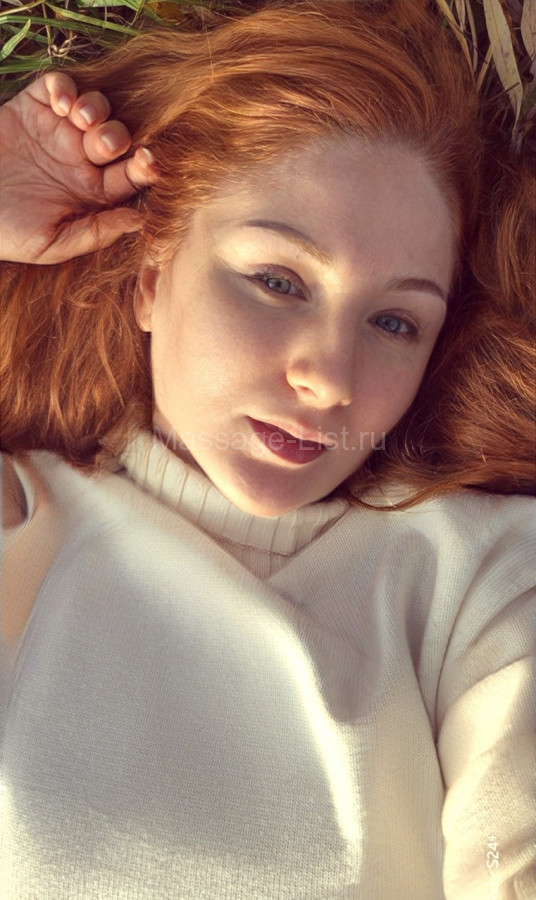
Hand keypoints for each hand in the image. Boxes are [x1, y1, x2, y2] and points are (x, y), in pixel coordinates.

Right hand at [0, 72, 155, 263]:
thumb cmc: (8, 233)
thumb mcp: (52, 245)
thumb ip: (94, 233)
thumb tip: (138, 221)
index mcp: (95, 192)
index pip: (132, 175)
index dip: (146, 167)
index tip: (148, 162)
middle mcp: (83, 159)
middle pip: (118, 137)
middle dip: (117, 136)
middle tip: (101, 144)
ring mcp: (59, 131)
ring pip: (96, 107)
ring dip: (96, 108)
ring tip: (81, 119)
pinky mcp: (33, 107)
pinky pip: (58, 85)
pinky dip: (64, 86)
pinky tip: (60, 102)